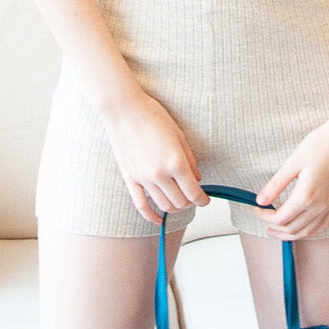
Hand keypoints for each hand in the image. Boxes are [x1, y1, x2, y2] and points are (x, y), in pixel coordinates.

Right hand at [101, 88, 208, 225]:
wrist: (123, 109)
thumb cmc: (152, 116)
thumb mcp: (179, 135)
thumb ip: (190, 160)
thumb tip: (196, 179)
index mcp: (176, 162)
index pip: (194, 193)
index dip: (203, 200)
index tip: (205, 199)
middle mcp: (160, 174)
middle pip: (181, 203)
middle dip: (190, 202)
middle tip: (192, 196)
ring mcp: (143, 178)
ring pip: (164, 206)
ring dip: (174, 207)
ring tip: (178, 200)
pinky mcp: (130, 179)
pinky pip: (141, 206)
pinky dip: (152, 216)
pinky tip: (159, 219)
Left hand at [254, 116, 328, 238]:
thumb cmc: (320, 144)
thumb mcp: (292, 163)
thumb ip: (276, 185)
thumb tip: (260, 201)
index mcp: (306, 196)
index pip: (280, 218)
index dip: (265, 217)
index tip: (257, 208)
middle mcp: (320, 205)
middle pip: (293, 228)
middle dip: (275, 228)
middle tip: (264, 220)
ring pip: (308, 231)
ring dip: (291, 234)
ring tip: (278, 230)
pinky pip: (324, 225)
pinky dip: (310, 230)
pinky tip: (302, 227)